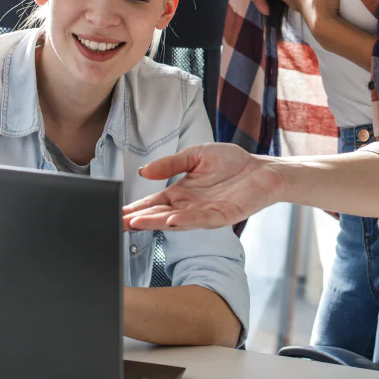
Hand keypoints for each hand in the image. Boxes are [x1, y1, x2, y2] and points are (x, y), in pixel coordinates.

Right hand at [122, 143, 285, 230]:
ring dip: (157, 222)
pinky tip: (171, 220)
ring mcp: (205, 213)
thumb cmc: (232, 162)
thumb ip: (171, 164)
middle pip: (159, 215)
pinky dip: (185, 220)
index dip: (135, 208)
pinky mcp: (223, 216)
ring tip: (137, 223)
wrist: (263, 169)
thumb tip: (143, 171)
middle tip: (118, 223)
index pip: (153, 203)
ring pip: (176, 221)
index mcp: (181, 192)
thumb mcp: (196, 155)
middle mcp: (189, 206)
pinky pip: (201, 219)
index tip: (116, 212)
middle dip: (139, 219)